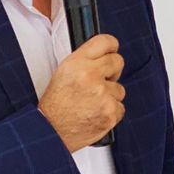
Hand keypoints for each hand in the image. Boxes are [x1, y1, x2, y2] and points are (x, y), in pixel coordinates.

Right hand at [38, 34, 125, 152]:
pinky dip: (111, 111)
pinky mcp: (111, 112)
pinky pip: (120, 106)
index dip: (110, 46)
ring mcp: (103, 94)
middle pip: (117, 61)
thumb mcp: (62, 73)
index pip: (105, 42)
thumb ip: (84, 61)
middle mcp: (90, 76)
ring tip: (92, 102)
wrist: (52, 131)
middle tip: (101, 79)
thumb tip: (103, 54)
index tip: (112, 49)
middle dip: (112, 70)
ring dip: (110, 94)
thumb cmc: (55, 105)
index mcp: (76, 63)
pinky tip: (96, 112)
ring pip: (119, 88)